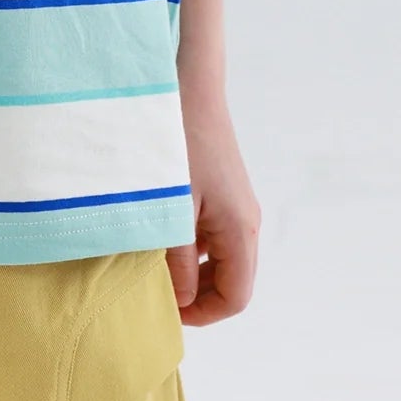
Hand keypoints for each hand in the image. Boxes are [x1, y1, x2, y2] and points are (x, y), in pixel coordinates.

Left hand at [165, 81, 261, 326]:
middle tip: (157, 291)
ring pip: (222, 258)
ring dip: (193, 271)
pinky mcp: (223, 189)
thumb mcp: (174, 210)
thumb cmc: (179, 145)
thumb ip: (179, 260)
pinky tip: (161, 234)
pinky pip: (213, 234)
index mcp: (240, 230)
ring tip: (155, 264)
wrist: (188, 86)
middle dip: (197, 295)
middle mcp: (245, 221)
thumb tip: (181, 300)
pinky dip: (191, 246)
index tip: (166, 310)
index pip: (236, 298)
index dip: (203, 314)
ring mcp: (236, 204)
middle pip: (232, 281)